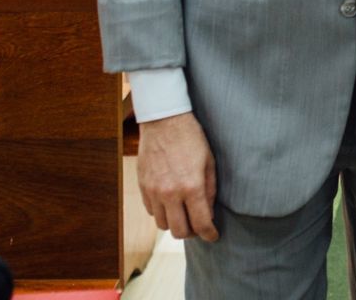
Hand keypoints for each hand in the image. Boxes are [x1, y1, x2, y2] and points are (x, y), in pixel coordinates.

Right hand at [137, 112, 218, 241]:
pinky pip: (151, 211)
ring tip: (184, 214)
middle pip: (179, 231)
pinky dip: (161, 212)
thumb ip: (209, 190)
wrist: (164, 120)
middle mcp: (170, 193)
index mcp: (191, 186)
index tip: (213, 236)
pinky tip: (170, 202)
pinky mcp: (142, 186)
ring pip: (163, 224)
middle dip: (192, 233)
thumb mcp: (209, 162)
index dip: (209, 234)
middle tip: (199, 226)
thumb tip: (208, 213)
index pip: (200, 223)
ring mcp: (153, 191)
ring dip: (175, 223)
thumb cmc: (191, 138)